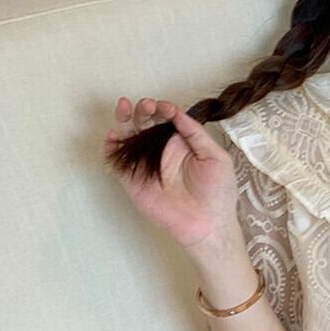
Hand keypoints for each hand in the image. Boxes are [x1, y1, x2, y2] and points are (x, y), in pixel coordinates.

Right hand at [103, 96, 239, 251]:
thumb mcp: (216, 157)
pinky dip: (111, 147)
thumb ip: (196, 134)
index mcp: (182, 144)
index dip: (163, 109)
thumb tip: (177, 112)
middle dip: (143, 110)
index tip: (165, 107)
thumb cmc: (218, 193)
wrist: (208, 224)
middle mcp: (162, 152)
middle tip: (146, 106)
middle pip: (145, 123)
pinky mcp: (133, 181)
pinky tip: (114, 134)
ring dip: (124, 120)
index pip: (167, 120)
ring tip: (124, 106)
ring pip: (129, 137)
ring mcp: (146, 165)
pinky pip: (117, 162)